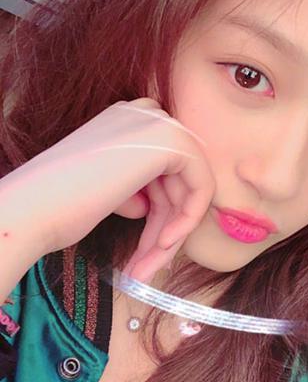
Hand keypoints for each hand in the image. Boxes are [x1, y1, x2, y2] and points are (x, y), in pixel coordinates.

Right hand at [0, 98, 215, 283]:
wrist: (32, 208)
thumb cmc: (58, 204)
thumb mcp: (106, 189)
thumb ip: (133, 188)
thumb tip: (146, 204)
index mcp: (126, 119)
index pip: (162, 166)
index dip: (158, 208)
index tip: (147, 242)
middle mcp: (144, 114)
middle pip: (176, 178)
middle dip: (166, 224)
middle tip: (148, 263)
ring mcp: (158, 124)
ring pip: (188, 188)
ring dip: (171, 232)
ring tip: (148, 267)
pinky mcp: (171, 142)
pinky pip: (202, 186)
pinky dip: (187, 220)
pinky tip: (163, 245)